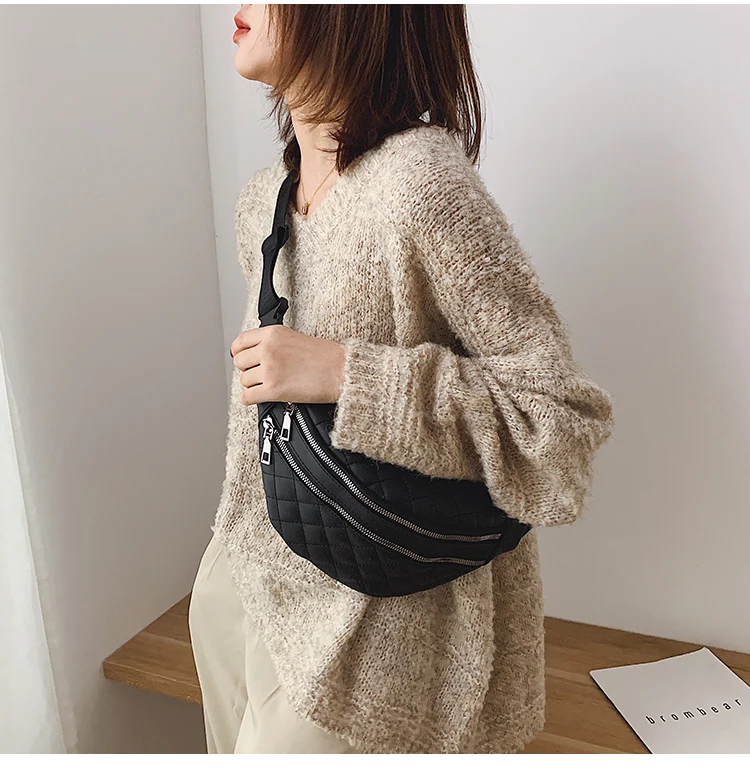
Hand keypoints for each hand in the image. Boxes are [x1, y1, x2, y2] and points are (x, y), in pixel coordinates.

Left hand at [230, 325, 344, 405]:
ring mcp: (270, 370)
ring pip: (244, 380)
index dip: (238, 352)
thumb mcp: (295, 337)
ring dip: (252, 385)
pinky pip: (248, 397)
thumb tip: (255, 354)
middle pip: (239, 362)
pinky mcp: (274, 390)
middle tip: (257, 373)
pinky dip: (249, 399)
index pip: (240, 342)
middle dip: (247, 369)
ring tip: (265, 385)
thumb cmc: (327, 356)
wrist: (342, 371)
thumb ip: (273, 343)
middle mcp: (268, 349)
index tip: (240, 357)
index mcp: (273, 333)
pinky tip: (257, 397)